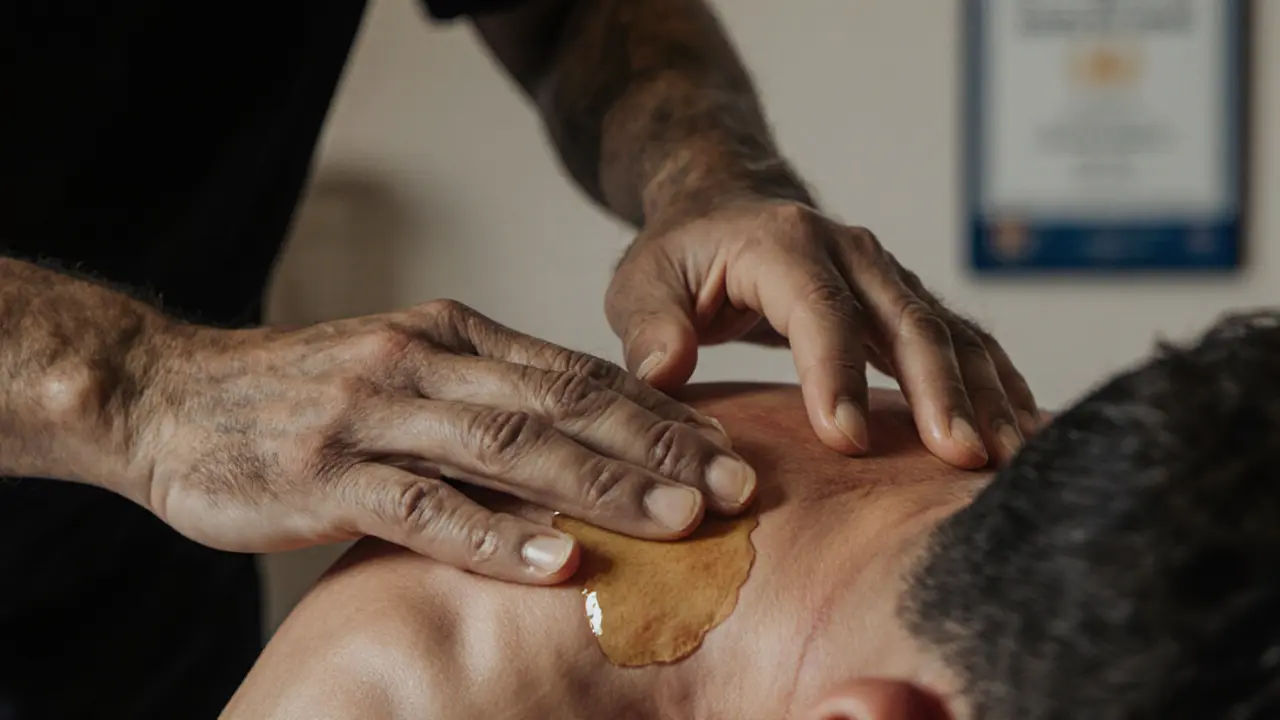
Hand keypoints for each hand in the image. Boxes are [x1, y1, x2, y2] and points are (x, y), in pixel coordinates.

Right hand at [131, 300, 754, 583]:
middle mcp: (423, 362)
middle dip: (657, 447)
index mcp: (450, 333)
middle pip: (563, 405)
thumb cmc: (300, 394)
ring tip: (676, 520)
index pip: (576, 372)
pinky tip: (555, 560)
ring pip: (509, 449)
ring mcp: (373, 415)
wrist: (167, 394)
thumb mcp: (402, 370)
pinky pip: (424, 507)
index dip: (657, 413)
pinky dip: (495, 534)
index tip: (728, 448)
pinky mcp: (325, 474)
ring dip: (600, 485)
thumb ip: (483, 394)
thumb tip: (580, 437)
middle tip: (735, 486)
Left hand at [606, 200, 1038, 468]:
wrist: (729, 206)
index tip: (846, 440)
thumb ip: (649, 324)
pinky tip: (1023, 431)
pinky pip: (965, 342)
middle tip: (959, 457)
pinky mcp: (908, 302)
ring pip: (950, 332)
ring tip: (1010, 458)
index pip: (820, 310)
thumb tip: (665, 368)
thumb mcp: (641, 282)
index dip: (836, 374)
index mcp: (783, 244)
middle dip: (937, 391)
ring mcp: (889, 275)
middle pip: (906, 319)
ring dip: (983, 395)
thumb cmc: (682, 256)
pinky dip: (998, 385)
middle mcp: (851, 252)